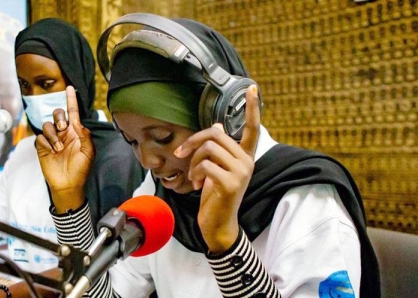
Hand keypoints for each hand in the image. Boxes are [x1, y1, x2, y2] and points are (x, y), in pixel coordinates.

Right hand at [36, 86, 94, 212]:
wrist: (68, 184)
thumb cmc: (81, 169)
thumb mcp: (88, 152)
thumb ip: (84, 135)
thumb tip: (76, 122)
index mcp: (76, 132)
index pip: (73, 112)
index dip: (71, 99)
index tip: (69, 87)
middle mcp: (63, 133)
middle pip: (57, 114)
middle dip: (58, 117)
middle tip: (63, 128)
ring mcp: (52, 139)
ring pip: (47, 125)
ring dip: (53, 135)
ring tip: (58, 149)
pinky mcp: (42, 147)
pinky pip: (40, 137)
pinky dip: (46, 143)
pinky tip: (51, 152)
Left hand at [175, 85, 260, 252]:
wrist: (219, 225)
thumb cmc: (216, 197)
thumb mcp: (217, 170)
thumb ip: (220, 150)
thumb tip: (217, 127)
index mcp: (246, 156)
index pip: (253, 128)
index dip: (252, 108)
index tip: (251, 88)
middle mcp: (247, 161)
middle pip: (215, 134)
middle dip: (192, 143)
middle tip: (181, 155)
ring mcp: (241, 172)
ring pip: (209, 148)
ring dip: (193, 161)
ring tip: (194, 176)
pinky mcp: (230, 183)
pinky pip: (205, 164)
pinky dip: (195, 173)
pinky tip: (198, 185)